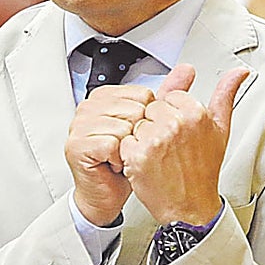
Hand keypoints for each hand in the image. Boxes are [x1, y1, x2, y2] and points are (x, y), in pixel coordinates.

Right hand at [65, 83, 154, 226]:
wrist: (107, 195)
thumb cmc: (126, 163)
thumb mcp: (151, 125)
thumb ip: (166, 95)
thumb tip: (187, 70)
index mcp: (105, 96)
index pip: (142, 95)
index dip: (149, 120)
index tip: (137, 134)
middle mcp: (89, 107)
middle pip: (135, 110)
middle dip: (140, 136)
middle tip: (129, 149)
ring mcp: (80, 124)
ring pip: (125, 127)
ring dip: (130, 149)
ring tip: (121, 157)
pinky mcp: (77, 144)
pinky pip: (113, 144)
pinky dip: (120, 159)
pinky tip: (114, 165)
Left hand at [119, 64, 249, 224]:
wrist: (190, 207)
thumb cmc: (204, 171)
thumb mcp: (220, 130)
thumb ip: (226, 95)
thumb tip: (239, 72)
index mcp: (195, 113)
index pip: (169, 96)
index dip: (171, 115)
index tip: (179, 134)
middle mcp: (176, 123)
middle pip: (151, 108)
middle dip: (156, 125)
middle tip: (170, 148)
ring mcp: (155, 140)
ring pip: (136, 124)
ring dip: (142, 139)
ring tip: (159, 157)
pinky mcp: (137, 155)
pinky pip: (124, 141)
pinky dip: (130, 154)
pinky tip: (147, 164)